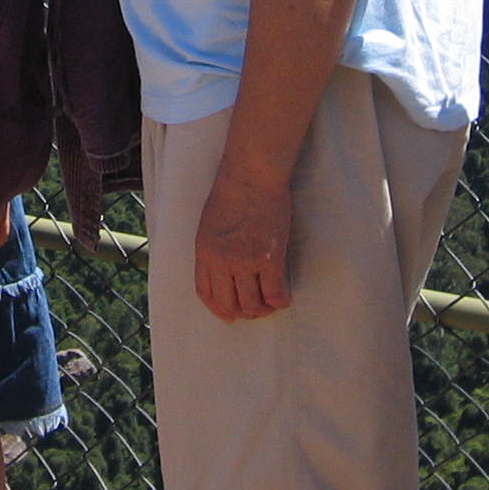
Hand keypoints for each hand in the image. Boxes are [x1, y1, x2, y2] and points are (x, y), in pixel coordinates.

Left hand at [194, 166, 290, 320]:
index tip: (229, 315)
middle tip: (256, 309)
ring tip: (270, 303)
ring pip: (252, 304)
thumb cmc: (232, 192)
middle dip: (243, 312)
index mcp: (204, 252)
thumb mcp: (210, 224)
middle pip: (229, 303)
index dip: (218, 309)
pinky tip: (284, 297)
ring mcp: (246, 261)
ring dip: (262, 309)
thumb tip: (225, 272)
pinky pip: (275, 293)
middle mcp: (222, 261)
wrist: (251, 174)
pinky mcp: (270, 258)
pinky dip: (280, 300)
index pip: (205, 293)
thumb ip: (214, 249)